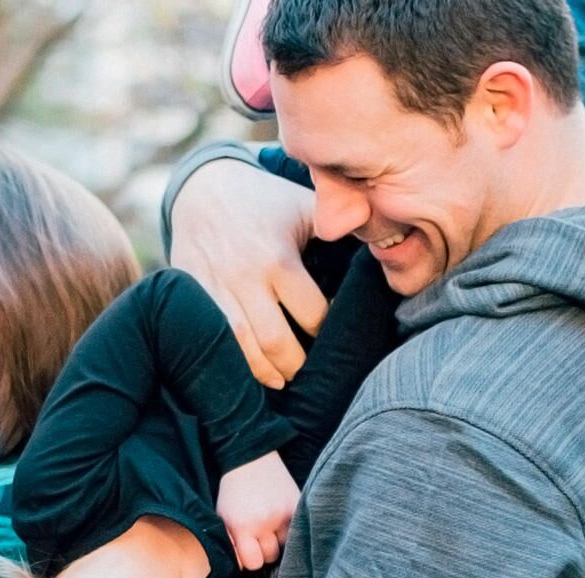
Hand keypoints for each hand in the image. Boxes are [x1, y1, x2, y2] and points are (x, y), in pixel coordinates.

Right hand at [168, 158, 325, 388]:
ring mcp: (215, 291)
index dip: (329, 332)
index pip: (313, 314)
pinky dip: (234, 363)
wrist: (203, 189)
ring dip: (266, 372)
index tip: (337, 337)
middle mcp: (245, 278)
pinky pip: (214, 342)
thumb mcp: (304, 205)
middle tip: (313, 372)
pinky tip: (250, 374)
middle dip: (297, 365)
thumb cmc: (265, 202)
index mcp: (278, 258)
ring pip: (242, 349)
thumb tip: (390, 245)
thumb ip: (341, 227)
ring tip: (284, 381)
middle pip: (276, 342)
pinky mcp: (194, 298)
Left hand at [216, 451, 298, 570]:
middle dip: (265, 550)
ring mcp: (283, 513)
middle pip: (271, 556)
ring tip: (272, 525)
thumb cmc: (234, 492)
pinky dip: (292, 528)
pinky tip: (283, 518)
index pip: (253, 563)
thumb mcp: (223, 518)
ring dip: (279, 540)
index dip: (251, 558)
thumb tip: (243, 566)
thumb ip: (231, 544)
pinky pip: (299, 530)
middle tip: (260, 535)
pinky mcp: (297, 504)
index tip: (249, 549)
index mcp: (242, 526)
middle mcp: (264, 521)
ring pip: (286, 545)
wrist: (250, 459)